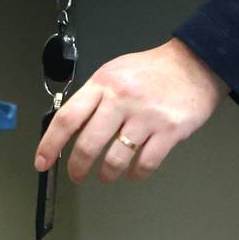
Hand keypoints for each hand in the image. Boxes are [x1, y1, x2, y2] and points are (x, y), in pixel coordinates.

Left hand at [34, 37, 229, 183]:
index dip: (50, 144)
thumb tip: (72, 129)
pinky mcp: (169, 132)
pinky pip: (145, 164)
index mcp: (103, 84)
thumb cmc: (151, 70)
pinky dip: (135, 174)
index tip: (42, 161)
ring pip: (115, 159)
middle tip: (76, 175)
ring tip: (105, 176)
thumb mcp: (114, 72)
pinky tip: (132, 172)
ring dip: (106, 174)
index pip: (67, 118)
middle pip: (88, 144)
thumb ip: (94, 98)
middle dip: (77, 167)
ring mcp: (145, 117)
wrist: (195, 64)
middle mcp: (121, 100)